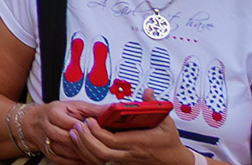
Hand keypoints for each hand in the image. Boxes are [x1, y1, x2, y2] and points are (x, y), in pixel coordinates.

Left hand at [38, 101, 191, 164]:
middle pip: (101, 151)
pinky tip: (84, 143)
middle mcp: (129, 153)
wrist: (176, 161)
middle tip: (77, 127)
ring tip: (76, 134)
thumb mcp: (166, 122)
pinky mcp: (124, 162)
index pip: (110, 140)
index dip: (96, 131)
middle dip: (85, 140)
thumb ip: (154, 106)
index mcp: (137, 142)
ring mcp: (125, 160)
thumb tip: (148, 92)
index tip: (89, 120)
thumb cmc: (170, 143)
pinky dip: (91, 153)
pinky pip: (104, 161)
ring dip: (85, 147)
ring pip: (100, 159)